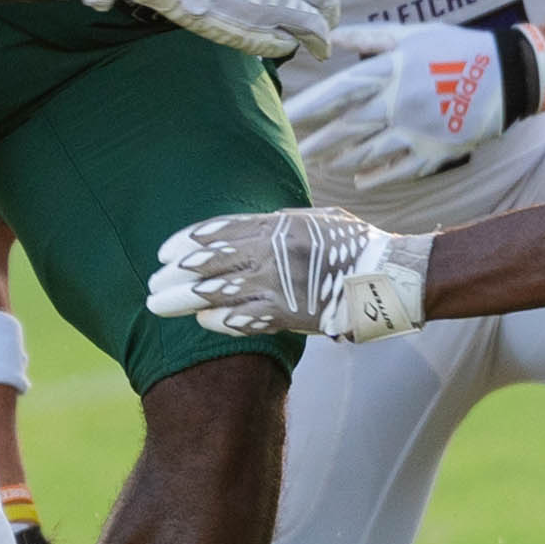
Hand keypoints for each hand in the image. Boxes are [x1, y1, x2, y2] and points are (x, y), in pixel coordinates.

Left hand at [146, 209, 432, 340]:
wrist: (393, 275)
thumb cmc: (359, 246)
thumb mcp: (318, 221)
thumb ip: (285, 224)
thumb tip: (259, 227)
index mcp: (281, 224)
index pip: (223, 228)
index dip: (190, 240)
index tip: (165, 250)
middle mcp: (276, 249)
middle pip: (212, 259)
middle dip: (177, 272)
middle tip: (151, 282)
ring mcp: (283, 281)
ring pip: (220, 290)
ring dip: (185, 298)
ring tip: (158, 304)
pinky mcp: (293, 313)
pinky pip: (248, 318)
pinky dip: (222, 320)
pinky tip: (202, 322)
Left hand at [289, 21, 508, 190]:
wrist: (509, 74)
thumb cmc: (456, 48)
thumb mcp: (413, 34)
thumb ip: (369, 37)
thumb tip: (331, 35)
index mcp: (391, 71)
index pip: (340, 90)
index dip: (310, 105)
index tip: (285, 116)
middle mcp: (399, 104)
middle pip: (348, 127)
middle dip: (317, 140)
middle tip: (294, 149)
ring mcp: (417, 131)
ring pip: (368, 151)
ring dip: (340, 158)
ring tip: (320, 162)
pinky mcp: (434, 151)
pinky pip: (398, 169)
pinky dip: (376, 176)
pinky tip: (357, 179)